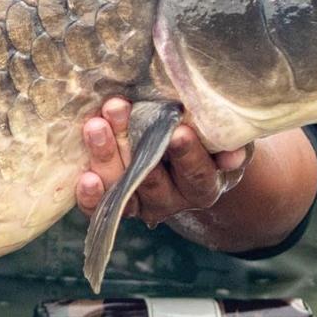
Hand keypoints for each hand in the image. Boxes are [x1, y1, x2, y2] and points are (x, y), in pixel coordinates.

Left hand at [74, 97, 253, 227]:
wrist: (179, 154)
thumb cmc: (204, 138)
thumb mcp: (222, 138)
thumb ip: (230, 142)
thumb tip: (231, 155)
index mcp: (203, 185)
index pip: (197, 174)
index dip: (188, 155)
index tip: (179, 131)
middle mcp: (171, 199)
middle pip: (152, 180)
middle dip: (134, 145)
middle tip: (118, 110)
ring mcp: (140, 202)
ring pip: (122, 190)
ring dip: (106, 157)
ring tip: (95, 125)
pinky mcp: (113, 202)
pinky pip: (99, 207)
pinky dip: (91, 196)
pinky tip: (85, 177)